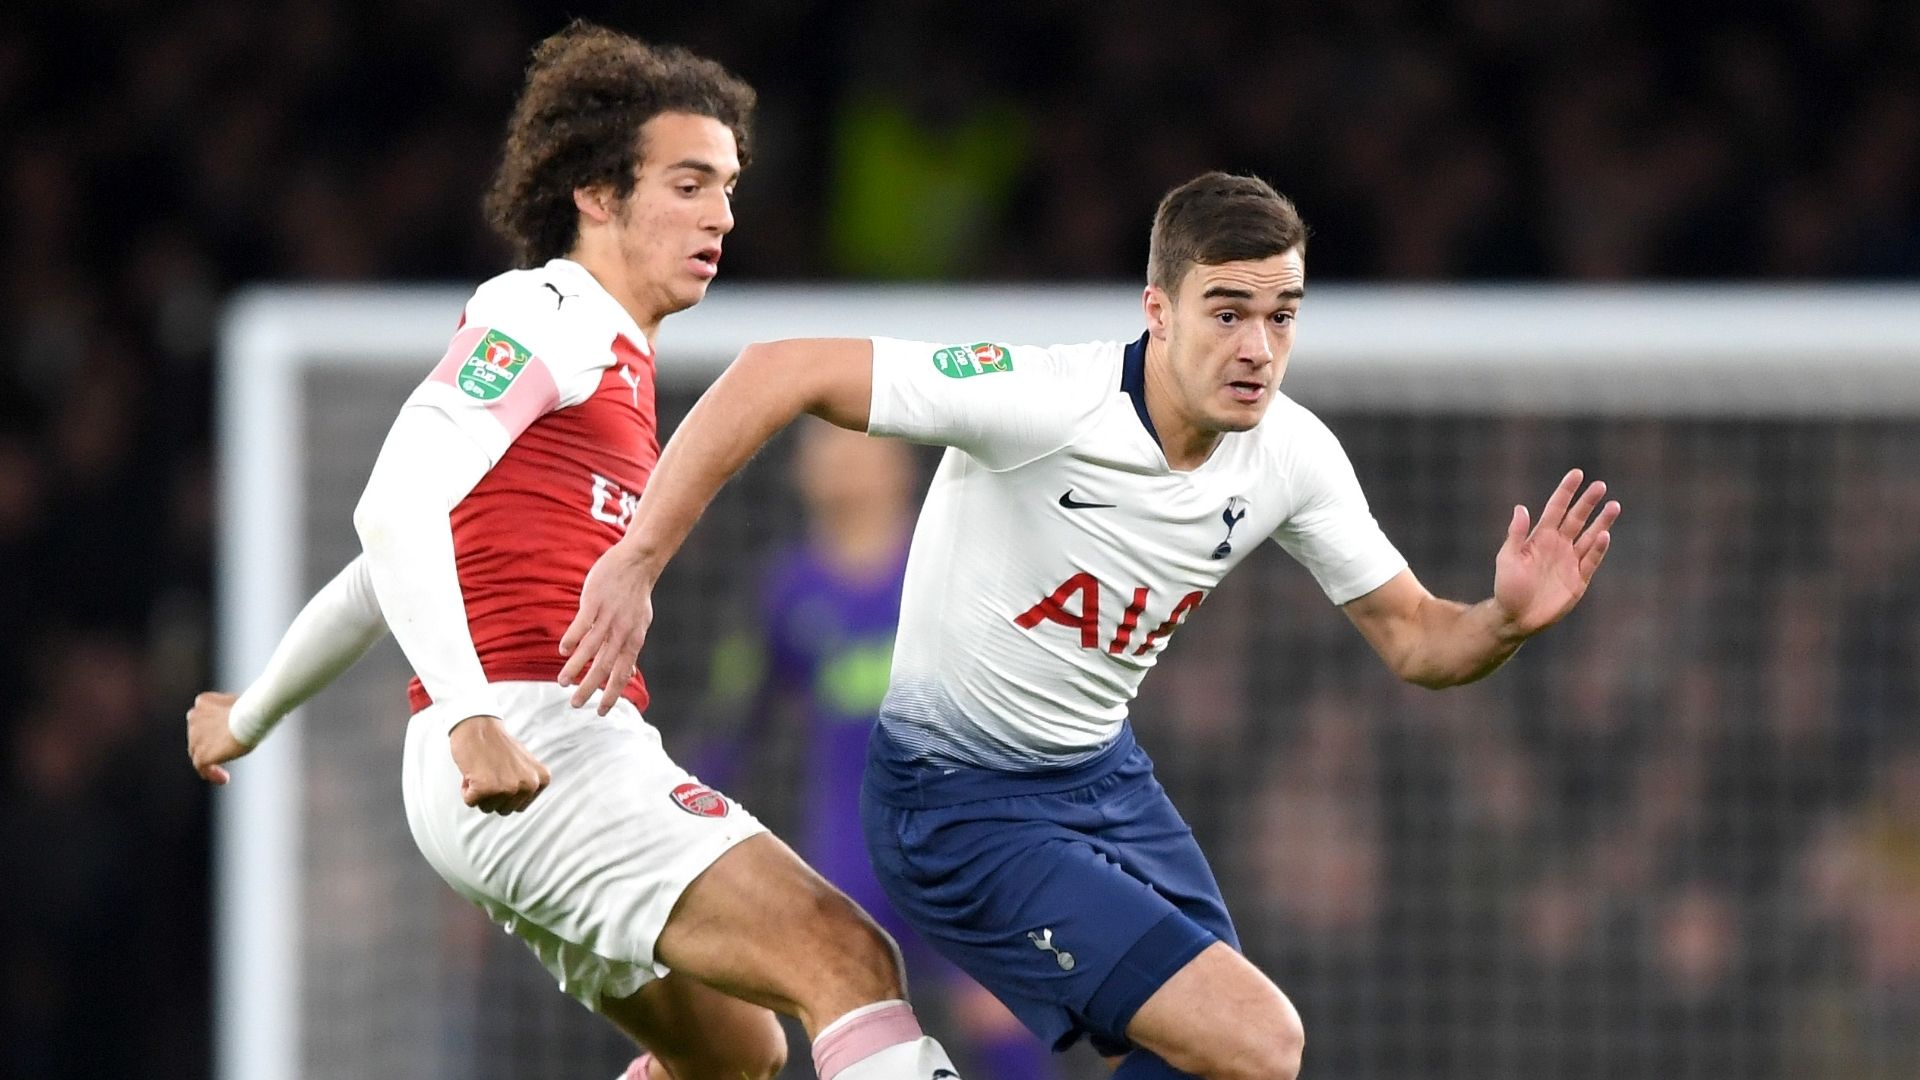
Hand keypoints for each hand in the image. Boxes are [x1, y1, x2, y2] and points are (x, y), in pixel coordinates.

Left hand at [187, 691, 252, 783]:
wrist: (251, 716)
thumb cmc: (256, 708)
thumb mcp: (243, 705)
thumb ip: (235, 712)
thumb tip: (252, 718)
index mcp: (203, 702)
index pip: (202, 718)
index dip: (212, 728)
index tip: (224, 736)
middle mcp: (194, 717)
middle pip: (197, 736)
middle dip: (209, 744)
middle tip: (225, 754)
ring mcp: (195, 737)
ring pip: (197, 752)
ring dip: (210, 761)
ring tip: (224, 773)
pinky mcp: (201, 754)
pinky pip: (202, 768)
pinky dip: (212, 774)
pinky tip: (225, 778)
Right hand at [448, 715, 550, 814]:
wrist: (478, 725)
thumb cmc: (497, 744)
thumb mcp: (525, 765)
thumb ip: (526, 784)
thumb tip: (520, 804)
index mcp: (541, 779)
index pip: (519, 806)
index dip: (505, 792)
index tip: (503, 773)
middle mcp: (529, 785)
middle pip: (504, 810)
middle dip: (492, 795)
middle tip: (490, 771)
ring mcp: (508, 787)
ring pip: (487, 808)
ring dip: (480, 792)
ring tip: (482, 770)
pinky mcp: (486, 788)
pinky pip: (470, 802)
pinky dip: (466, 790)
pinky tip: (473, 771)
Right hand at [557, 543, 657, 714]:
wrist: (638, 563)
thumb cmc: (635, 595)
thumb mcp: (640, 624)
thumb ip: (631, 647)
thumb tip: (630, 672)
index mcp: (633, 639)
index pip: (622, 674)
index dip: (612, 694)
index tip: (600, 712)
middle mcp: (622, 632)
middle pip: (604, 666)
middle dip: (589, 688)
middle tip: (575, 705)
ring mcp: (609, 617)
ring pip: (591, 648)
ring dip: (575, 667)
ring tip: (562, 682)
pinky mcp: (595, 601)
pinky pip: (582, 624)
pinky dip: (573, 638)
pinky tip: (563, 651)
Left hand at [1493, 469, 1620, 637]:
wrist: (1516, 617)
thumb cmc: (1507, 587)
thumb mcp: (1507, 558)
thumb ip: (1516, 534)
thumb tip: (1521, 508)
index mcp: (1540, 537)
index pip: (1556, 508)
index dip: (1566, 491)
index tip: (1577, 474)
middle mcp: (1558, 545)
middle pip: (1576, 519)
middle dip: (1588, 502)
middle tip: (1600, 485)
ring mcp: (1570, 561)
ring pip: (1589, 536)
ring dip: (1601, 522)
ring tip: (1614, 505)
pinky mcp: (1578, 579)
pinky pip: (1591, 560)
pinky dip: (1598, 549)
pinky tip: (1604, 535)